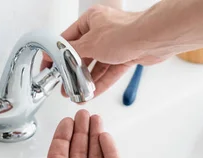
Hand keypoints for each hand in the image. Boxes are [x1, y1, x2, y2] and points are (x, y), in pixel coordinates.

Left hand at [26, 110, 131, 157]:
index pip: (58, 157)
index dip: (61, 137)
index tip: (66, 122)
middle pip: (77, 153)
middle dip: (79, 131)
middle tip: (82, 115)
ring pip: (95, 155)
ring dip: (94, 135)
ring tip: (95, 119)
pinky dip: (109, 148)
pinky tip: (105, 137)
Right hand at [41, 5, 170, 97]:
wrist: (154, 38)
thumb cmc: (126, 32)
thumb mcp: (90, 43)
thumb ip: (72, 51)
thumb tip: (60, 55)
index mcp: (91, 20)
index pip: (67, 38)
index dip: (56, 53)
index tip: (48, 65)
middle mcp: (103, 30)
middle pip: (83, 54)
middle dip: (73, 71)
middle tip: (64, 84)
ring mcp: (115, 44)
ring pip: (97, 65)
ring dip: (87, 80)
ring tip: (77, 92)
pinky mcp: (126, 56)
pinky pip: (109, 72)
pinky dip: (101, 82)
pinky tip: (92, 92)